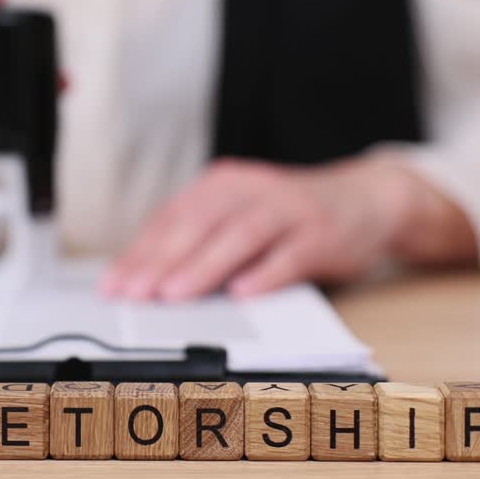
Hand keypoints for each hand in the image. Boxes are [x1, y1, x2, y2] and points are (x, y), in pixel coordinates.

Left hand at [101, 156, 475, 301]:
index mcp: (222, 184)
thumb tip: (148, 279)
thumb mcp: (240, 216)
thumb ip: (202, 240)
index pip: (171, 219)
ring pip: (239, 236)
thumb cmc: (290, 217)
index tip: (113, 285)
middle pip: (198, 225)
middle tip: (133, 294)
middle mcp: (251, 190)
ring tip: (173, 294)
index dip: (139, 252)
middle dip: (161, 261)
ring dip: (203, 266)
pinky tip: (244, 294)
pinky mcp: (322, 232)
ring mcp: (288, 209)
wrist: (366, 198)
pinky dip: (266, 273)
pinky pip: (291, 254)